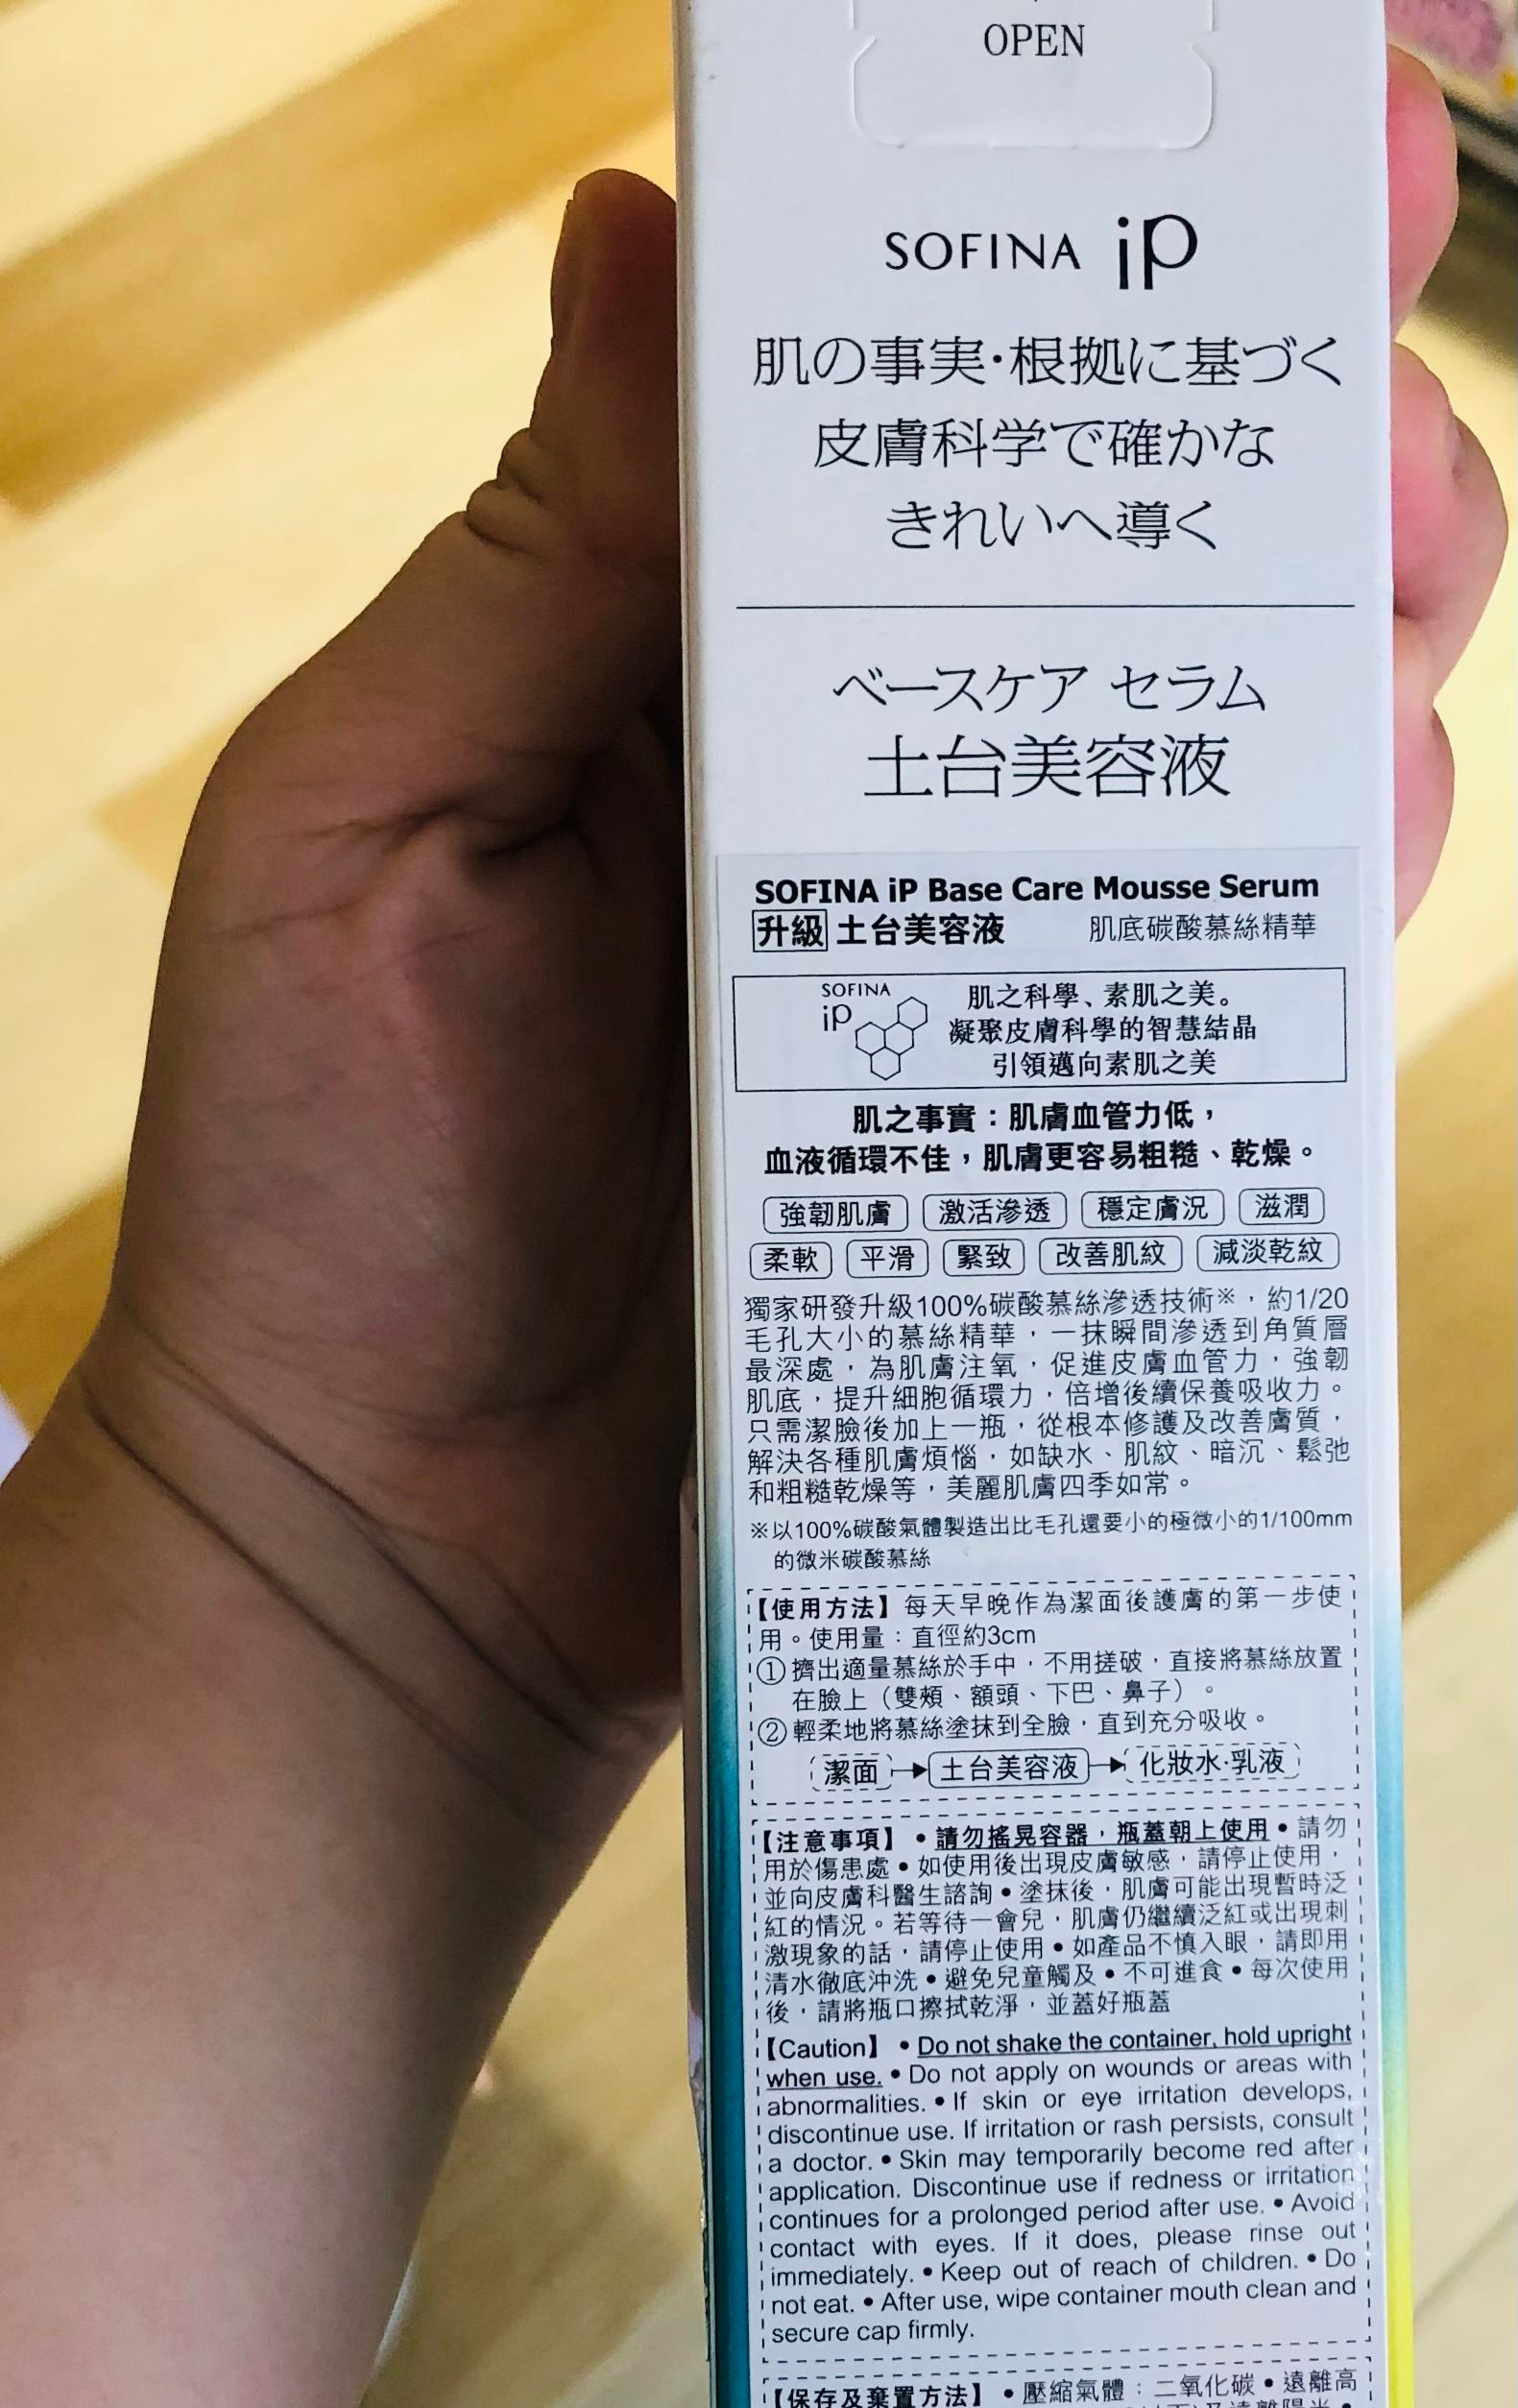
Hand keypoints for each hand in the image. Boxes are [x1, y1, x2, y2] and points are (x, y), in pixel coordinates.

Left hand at [81, 57, 1503, 1772]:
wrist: (393, 1545)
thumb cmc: (323, 1192)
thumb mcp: (368, 828)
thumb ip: (538, 557)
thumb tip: (653, 241)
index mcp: (677, 640)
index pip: (897, 369)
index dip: (1069, 213)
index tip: (1250, 73)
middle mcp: (857, 761)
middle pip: (1127, 513)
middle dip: (1277, 370)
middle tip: (1354, 305)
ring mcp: (974, 937)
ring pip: (1235, 707)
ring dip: (1352, 583)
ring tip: (1389, 536)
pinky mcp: (1056, 1113)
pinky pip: (1243, 954)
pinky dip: (1336, 854)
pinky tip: (1374, 792)